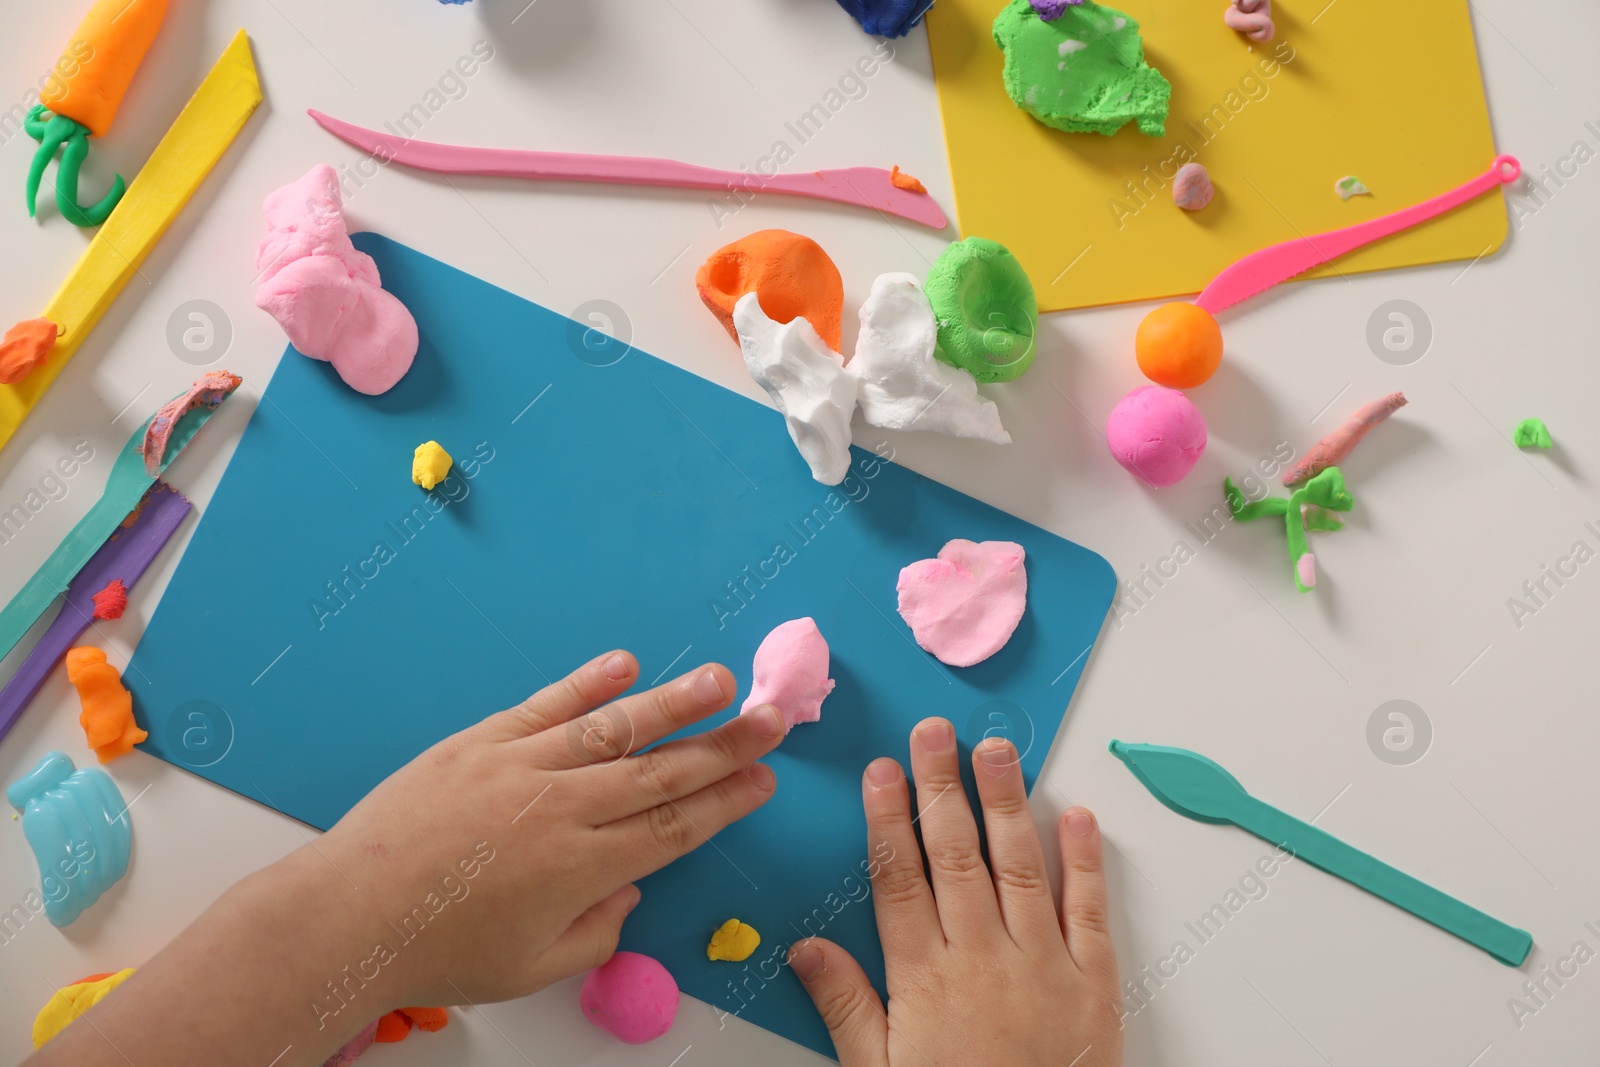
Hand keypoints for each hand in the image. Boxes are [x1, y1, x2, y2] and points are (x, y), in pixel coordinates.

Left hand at [317, 648, 785, 1007]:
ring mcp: (523, 766)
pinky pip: (547, 705)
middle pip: (663, 770)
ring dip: (674, 701)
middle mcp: (565, 808)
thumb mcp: (533, 968)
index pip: (676, 826)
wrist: (352, 914)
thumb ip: (597, 933)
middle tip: (773, 719)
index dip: (727, 800)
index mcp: (584, 868)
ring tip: (720, 679)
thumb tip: (628, 893)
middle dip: (726, 744)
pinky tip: (626, 664)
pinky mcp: (481, 742)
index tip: (764, 779)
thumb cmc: (441, 951)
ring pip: (615, 727)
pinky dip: (588, 683)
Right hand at [789, 718, 1121, 1066]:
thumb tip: (804, 948)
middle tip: (935, 731)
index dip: (888, 819)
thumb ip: (846, 1009)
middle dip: (942, 787)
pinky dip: (1085, 862)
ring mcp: (1042, 966)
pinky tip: (1076, 815)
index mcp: (925, 979)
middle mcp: (982, 958)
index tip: (883, 770)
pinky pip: (1089, 912)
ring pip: (1019, 867)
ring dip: (1007, 802)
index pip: (900, 879)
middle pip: (957, 856)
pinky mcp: (1094, 984)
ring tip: (998, 749)